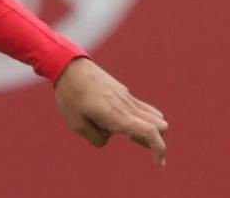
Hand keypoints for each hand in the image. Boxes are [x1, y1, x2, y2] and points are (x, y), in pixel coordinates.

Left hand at [54, 57, 168, 165]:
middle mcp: (127, 106)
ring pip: (154, 116)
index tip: (159, 163)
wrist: (69, 66)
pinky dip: (140, 118)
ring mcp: (127, 97)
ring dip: (149, 128)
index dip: (159, 150)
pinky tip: (117, 118)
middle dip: (156, 140)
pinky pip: (142, 107)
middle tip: (132, 141)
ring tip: (125, 131)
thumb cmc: (70, 95)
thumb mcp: (76, 124)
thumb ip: (96, 138)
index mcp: (117, 116)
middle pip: (160, 126)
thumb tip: (109, 136)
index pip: (150, 132)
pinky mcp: (123, 91)